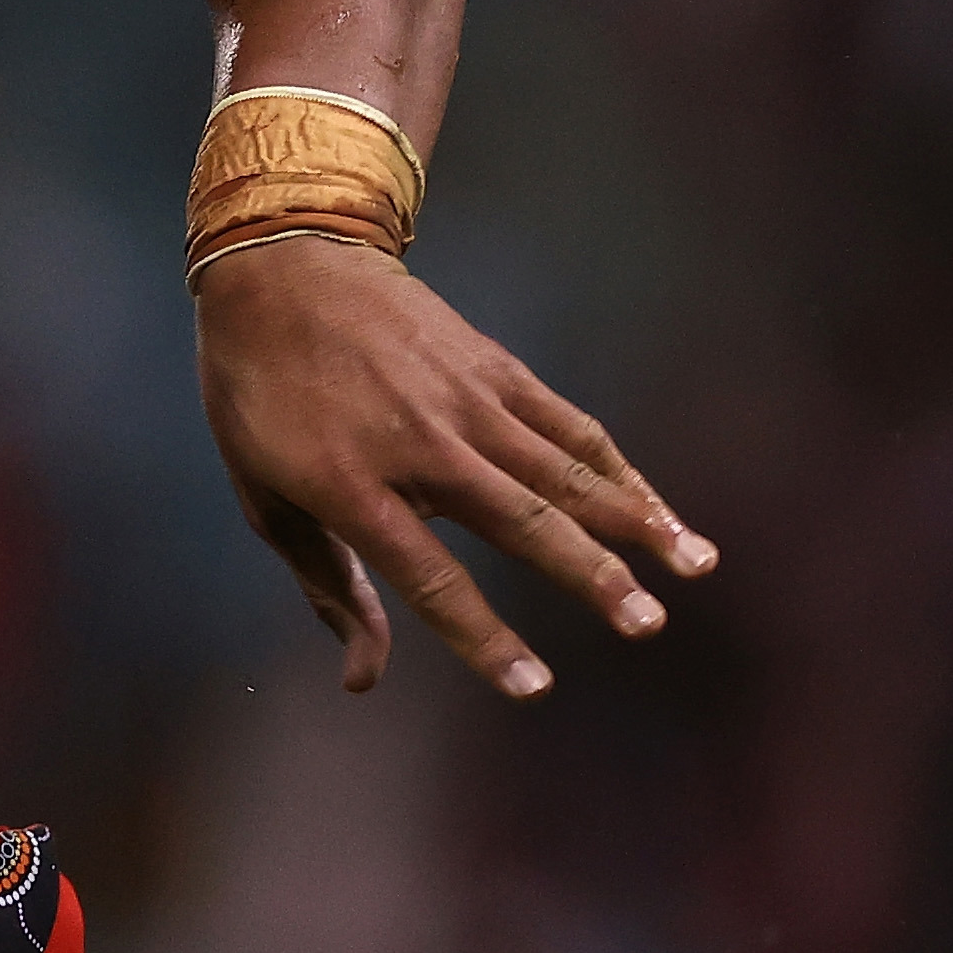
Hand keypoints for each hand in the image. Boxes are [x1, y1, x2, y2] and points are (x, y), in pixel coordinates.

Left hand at [194, 237, 718, 696]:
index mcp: (349, 483)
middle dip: (588, 575)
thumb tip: (364, 679)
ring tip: (693, 567)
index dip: (483, 635)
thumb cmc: (259, 395)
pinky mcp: (494, 368)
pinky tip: (660, 512)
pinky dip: (620, 469)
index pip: (429, 577)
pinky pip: (569, 425)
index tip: (536, 687)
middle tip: (645, 625)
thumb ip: (326, 586)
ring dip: (632, 521)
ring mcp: (463, 400)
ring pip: (563, 470)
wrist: (279, 266)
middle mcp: (418, 442)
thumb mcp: (263, 493)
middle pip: (518, 518)